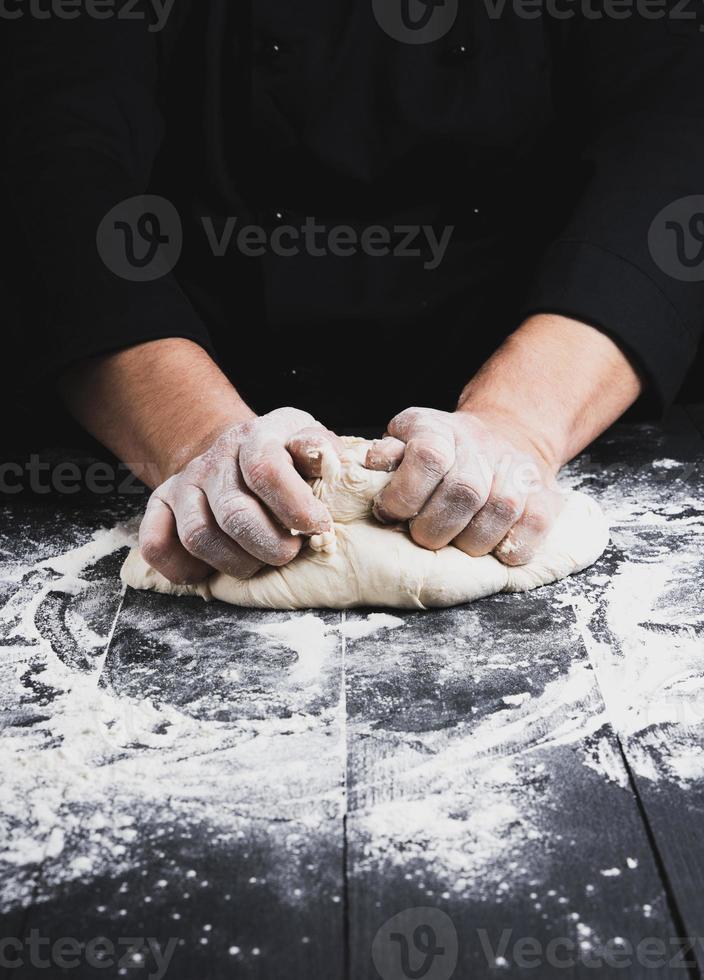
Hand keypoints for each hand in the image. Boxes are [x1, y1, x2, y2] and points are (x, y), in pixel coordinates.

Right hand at [139, 408, 341, 583]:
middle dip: (270, 546)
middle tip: (289, 553)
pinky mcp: (162, 504)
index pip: (266, 468)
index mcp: (258, 436)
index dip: (294, 506)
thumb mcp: (311, 443)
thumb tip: (327, 461)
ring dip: (235, 563)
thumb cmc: (286, 456)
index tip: (318, 528)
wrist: (238, 450)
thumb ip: (322, 451)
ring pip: (198, 536)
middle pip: (234, 512)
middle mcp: (217, 456)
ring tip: (258, 563)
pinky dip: (181, 569)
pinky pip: (155, 544)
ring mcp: (186, 481)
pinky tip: (209, 571)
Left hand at [366, 407, 564, 565]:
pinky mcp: (546, 495)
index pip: (428, 457)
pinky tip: (490, 548)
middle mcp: (483, 445)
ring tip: (456, 542)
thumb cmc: (442, 451)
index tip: (390, 512)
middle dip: (434, 528)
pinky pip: (533, 528)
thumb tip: (375, 464)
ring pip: (500, 512)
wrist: (503, 435)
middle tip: (423, 537)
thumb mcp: (405, 442)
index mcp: (441, 430)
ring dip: (470, 542)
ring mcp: (519, 470)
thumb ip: (387, 455)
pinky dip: (510, 549)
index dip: (405, 494)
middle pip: (464, 492)